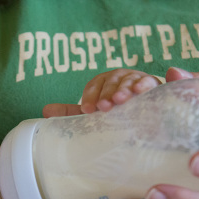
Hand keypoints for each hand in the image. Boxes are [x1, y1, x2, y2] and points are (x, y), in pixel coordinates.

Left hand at [42, 69, 160, 117]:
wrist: (145, 120)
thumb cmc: (116, 116)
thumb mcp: (93, 116)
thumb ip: (71, 113)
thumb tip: (44, 112)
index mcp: (104, 83)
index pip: (95, 84)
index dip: (90, 96)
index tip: (87, 110)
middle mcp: (120, 78)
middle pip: (112, 81)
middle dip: (107, 93)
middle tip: (104, 107)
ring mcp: (137, 80)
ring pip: (129, 81)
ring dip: (124, 90)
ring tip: (121, 100)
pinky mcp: (154, 86)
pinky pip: (150, 82)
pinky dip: (145, 85)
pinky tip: (141, 91)